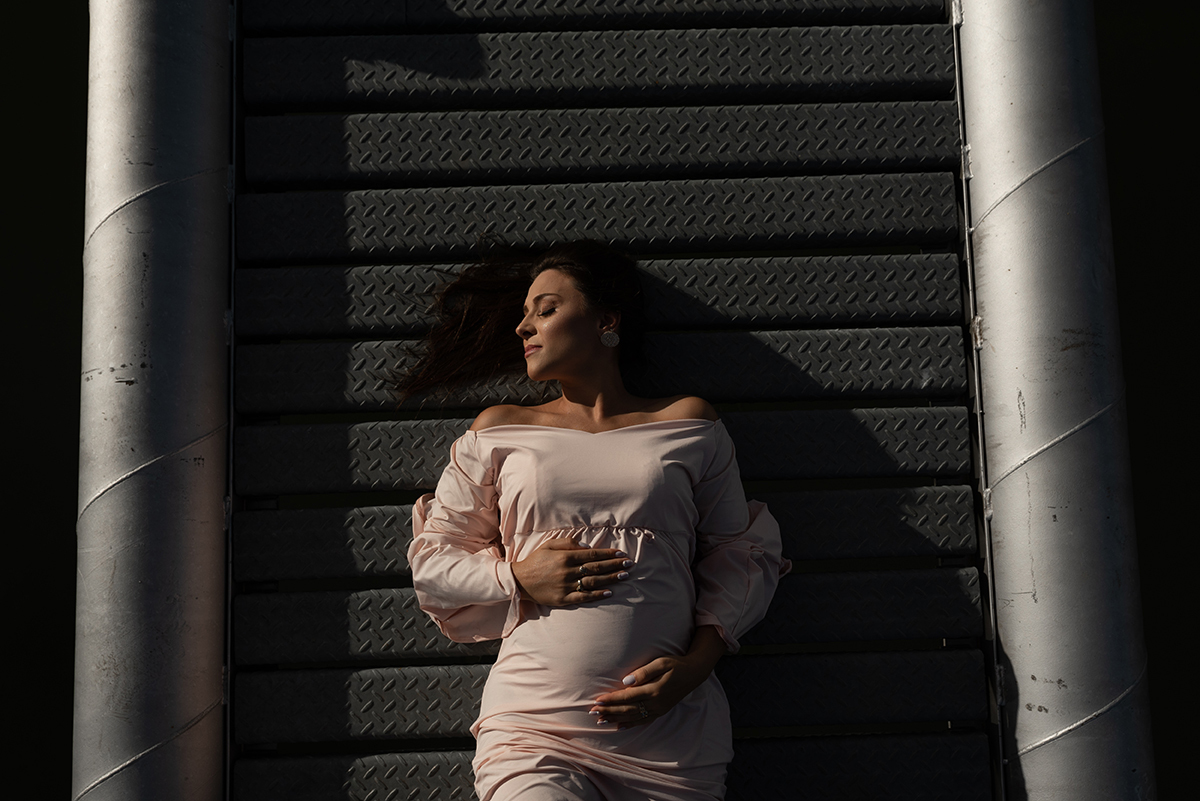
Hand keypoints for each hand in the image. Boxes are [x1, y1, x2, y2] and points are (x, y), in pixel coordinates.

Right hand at [511, 538, 633, 606]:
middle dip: (615, 565)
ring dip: (611, 579)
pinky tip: (609, 592)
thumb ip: (567, 543)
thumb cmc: (535, 561)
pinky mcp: (563, 599)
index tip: (621, 554)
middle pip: (596, 568)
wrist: (519, 581)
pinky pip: (584, 597)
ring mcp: (566, 586)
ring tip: (624, 576)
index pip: (592, 555)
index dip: (608, 554)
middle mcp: (567, 571)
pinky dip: (597, 595)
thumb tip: (586, 545)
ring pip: (593, 582)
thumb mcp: (548, 545)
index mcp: (565, 557)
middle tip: (630, 564)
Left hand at [590, 626, 726, 728]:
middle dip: (609, 711)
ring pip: (633, 717)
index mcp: (654, 690)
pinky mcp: (661, 711)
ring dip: (616, 719)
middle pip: (628, 709)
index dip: (611, 700)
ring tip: (601, 721)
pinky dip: (630, 724)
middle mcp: (656, 703)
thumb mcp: (661, 663)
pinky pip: (643, 721)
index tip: (597, 701)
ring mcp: (659, 709)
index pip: (627, 697)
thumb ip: (643, 672)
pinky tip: (620, 726)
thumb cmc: (676, 664)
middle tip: (593, 712)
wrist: (694, 673)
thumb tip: (626, 681)